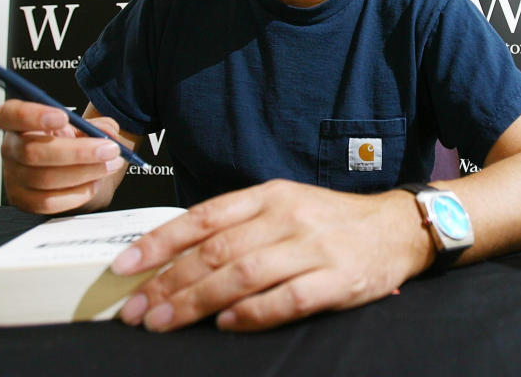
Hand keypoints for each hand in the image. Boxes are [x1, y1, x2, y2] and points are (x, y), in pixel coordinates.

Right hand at [0, 99, 126, 213]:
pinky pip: (49, 202)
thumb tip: (107, 135)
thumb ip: (97, 125)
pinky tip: (95, 182)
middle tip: (109, 149)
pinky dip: (77, 193)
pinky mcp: (23, 200)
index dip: (31, 115)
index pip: (9, 114)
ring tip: (110, 165)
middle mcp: (11, 148)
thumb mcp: (87, 126)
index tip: (63, 117)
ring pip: (44, 179)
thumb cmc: (75, 141)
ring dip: (85, 172)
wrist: (76, 169)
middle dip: (77, 151)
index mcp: (18, 121)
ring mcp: (13, 177)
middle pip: (31, 152)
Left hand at [111, 179, 432, 331]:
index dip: (160, 242)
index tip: (125, 267)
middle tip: (136, 309)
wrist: (394, 229)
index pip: (204, 217)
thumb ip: (238, 225)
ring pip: (243, 275)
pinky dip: (252, 314)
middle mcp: (287, 217)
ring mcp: (313, 248)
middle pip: (216, 251)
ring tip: (164, 321)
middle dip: (169, 282)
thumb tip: (177, 255)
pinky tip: (226, 325)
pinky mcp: (336, 280)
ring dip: (197, 302)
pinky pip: (286, 299)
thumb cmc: (330, 220)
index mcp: (269, 195)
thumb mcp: (283, 205)